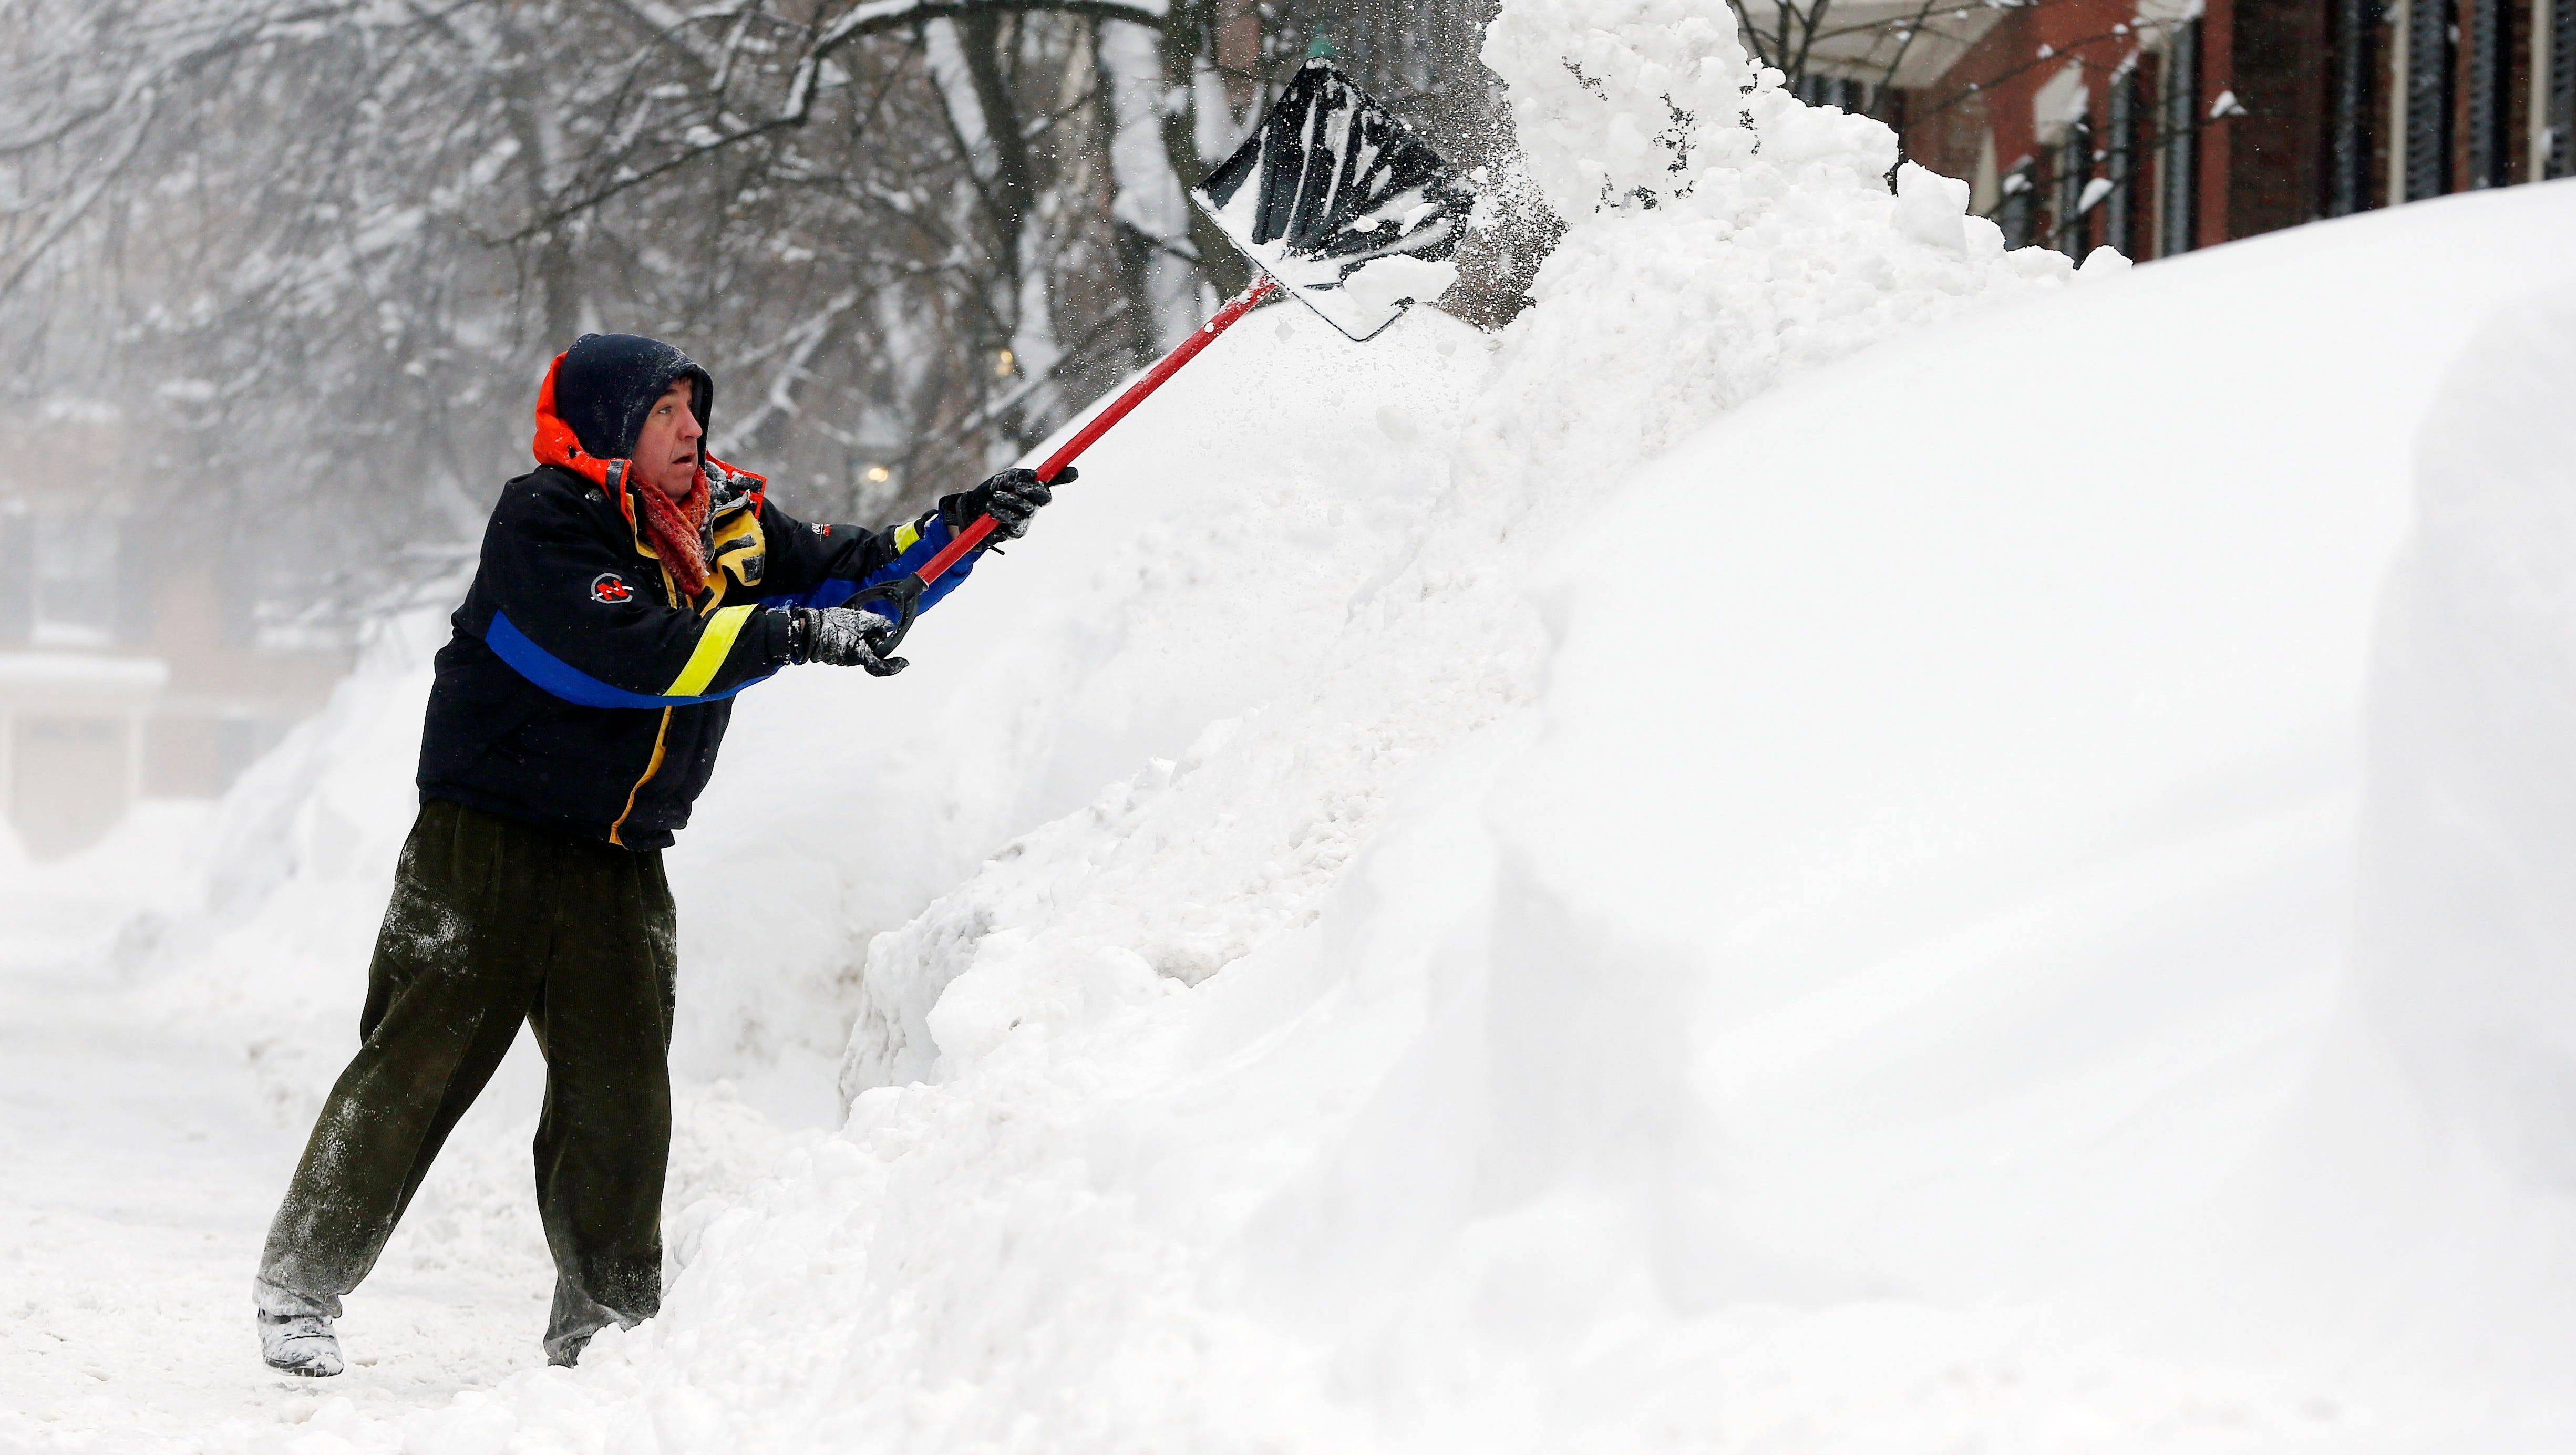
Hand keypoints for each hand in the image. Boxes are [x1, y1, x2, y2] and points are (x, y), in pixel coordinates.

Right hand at [796, 605, 906, 675]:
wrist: (807, 629)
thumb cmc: (833, 624)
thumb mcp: (859, 619)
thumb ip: (877, 622)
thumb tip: (889, 625)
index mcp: (860, 655)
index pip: (881, 667)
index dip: (894, 666)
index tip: (904, 662)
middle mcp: (851, 661)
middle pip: (871, 654)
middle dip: (875, 641)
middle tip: (873, 627)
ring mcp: (841, 659)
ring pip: (859, 650)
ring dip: (862, 639)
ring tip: (855, 623)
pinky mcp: (833, 654)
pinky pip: (848, 648)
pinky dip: (852, 639)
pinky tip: (847, 627)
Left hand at [941, 464, 1070, 545]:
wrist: (973, 510)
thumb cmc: (992, 492)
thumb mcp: (1004, 478)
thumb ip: (1018, 475)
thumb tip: (1035, 475)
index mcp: (1035, 492)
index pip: (1050, 485)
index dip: (1055, 479)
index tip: (1046, 476)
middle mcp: (1034, 507)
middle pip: (1044, 498)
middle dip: (1031, 490)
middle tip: (1018, 486)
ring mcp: (1026, 521)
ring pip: (1027, 509)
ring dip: (1009, 500)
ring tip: (995, 497)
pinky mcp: (1016, 533)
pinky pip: (1013, 522)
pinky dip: (1000, 512)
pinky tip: (991, 509)